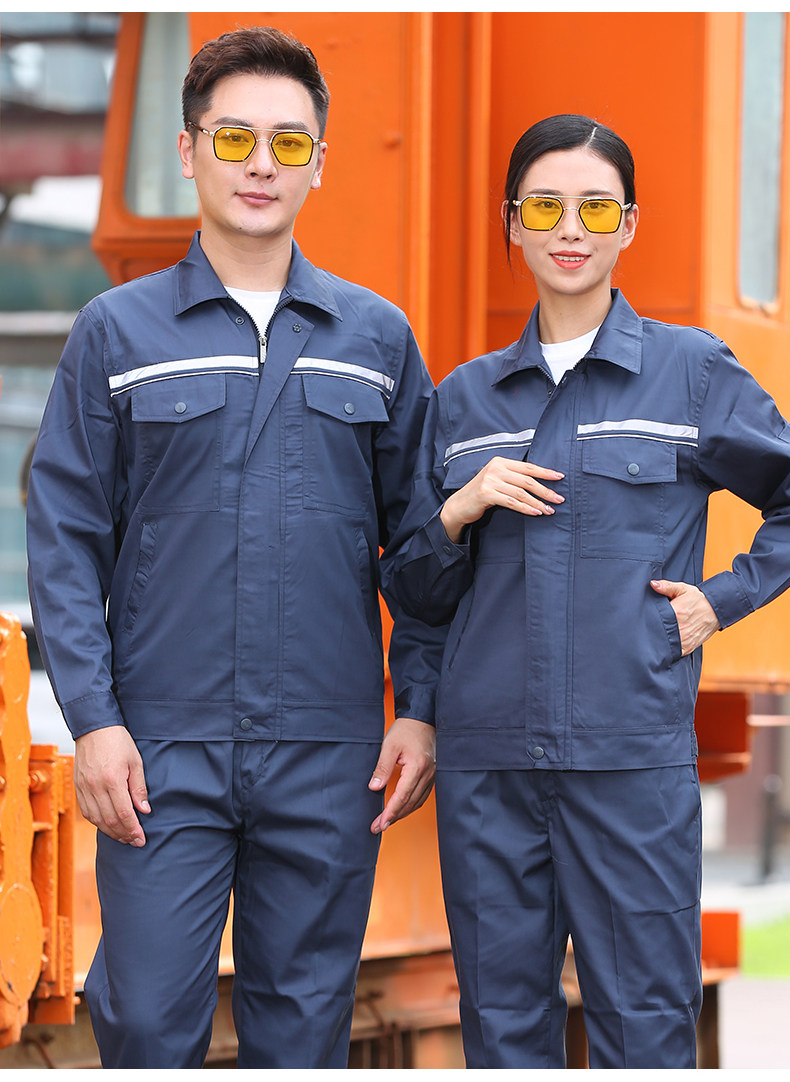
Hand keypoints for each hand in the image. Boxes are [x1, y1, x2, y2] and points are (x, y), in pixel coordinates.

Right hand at [74, 726, 150, 845]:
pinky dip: (97, 822)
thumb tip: (144, 810)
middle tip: (135, 841)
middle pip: (109, 820)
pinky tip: (107, 825)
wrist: (94, 728)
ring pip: (96, 819)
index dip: (133, 829)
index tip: (141, 839)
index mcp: (112, 779)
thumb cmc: (118, 742)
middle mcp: (95, 786)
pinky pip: (86, 812)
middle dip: (123, 834)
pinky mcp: (78, 787)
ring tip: (123, 837)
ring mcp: (84, 787)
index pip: (123, 813)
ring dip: (110, 832)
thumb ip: (139, 788)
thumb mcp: (136, 762)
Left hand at [368, 717, 435, 833]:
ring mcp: (432, 775)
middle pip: (410, 803)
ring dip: (402, 814)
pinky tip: (401, 809)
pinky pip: (422, 796)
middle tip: (378, 827)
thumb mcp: (389, 746)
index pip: (403, 796)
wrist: (423, 718)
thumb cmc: (406, 729)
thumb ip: (382, 768)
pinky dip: (411, 805)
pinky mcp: (432, 775)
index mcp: (417, 767)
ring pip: (417, 802)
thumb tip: (374, 787)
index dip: (391, 812)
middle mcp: (428, 774)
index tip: (380, 823)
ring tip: (387, 821)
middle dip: (394, 817)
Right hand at [440, 457, 563, 541]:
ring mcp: (490, 480)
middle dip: (545, 490)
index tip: (560, 477)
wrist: (459, 505)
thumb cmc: (481, 494)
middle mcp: (495, 468)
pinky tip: (535, 513)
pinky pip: (511, 502)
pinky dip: (525, 508)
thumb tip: (539, 483)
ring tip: (549, 510)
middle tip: (559, 499)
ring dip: (537, 503)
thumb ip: (513, 477)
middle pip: (527, 480)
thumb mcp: (496, 480)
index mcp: (500, 461)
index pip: (527, 467)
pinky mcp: (486, 494)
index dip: (545, 472)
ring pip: (521, 493)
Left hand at [650, 579, 720, 655]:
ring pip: (666, 646)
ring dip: (660, 642)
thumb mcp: (683, 589)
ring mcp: (685, 640)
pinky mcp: (688, 648)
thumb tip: (652, 584)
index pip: (656, 620)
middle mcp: (681, 629)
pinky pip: (674, 653)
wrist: (716, 610)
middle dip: (652, 631)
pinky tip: (664, 643)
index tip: (643, 619)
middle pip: (659, 634)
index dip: (648, 620)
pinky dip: (668, 650)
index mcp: (677, 613)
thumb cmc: (699, 600)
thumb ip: (666, 586)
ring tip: (655, 636)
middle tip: (646, 629)